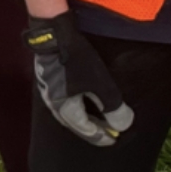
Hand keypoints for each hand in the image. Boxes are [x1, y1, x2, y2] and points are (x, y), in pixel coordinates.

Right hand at [24, 12, 133, 146]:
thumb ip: (113, 108)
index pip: (85, 130)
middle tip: (107, 131)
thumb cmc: (76, 59)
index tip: (114, 139)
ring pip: (67, 111)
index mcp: (64, 109)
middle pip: (74, 123)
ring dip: (83, 117)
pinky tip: (81, 98)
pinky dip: (76, 105)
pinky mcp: (47, 77)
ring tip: (96, 116)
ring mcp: (47, 89)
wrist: (53, 32)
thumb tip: (123, 125)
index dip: (101, 136)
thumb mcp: (100, 84)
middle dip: (91, 129)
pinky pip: (63, 99)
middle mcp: (52, 103)